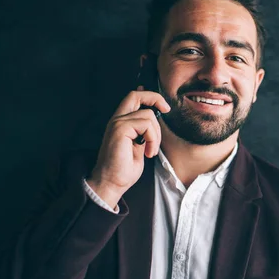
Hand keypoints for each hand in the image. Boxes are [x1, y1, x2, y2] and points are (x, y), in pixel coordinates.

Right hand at [86, 86, 170, 207]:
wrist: (112, 182)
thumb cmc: (124, 169)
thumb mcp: (139, 146)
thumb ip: (144, 132)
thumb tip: (154, 122)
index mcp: (121, 122)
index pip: (134, 98)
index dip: (150, 97)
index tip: (164, 108)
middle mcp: (117, 120)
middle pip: (136, 95)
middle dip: (155, 98)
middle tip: (167, 110)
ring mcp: (117, 123)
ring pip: (148, 115)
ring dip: (156, 135)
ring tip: (151, 150)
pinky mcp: (120, 129)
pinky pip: (146, 125)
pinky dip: (153, 139)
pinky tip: (148, 152)